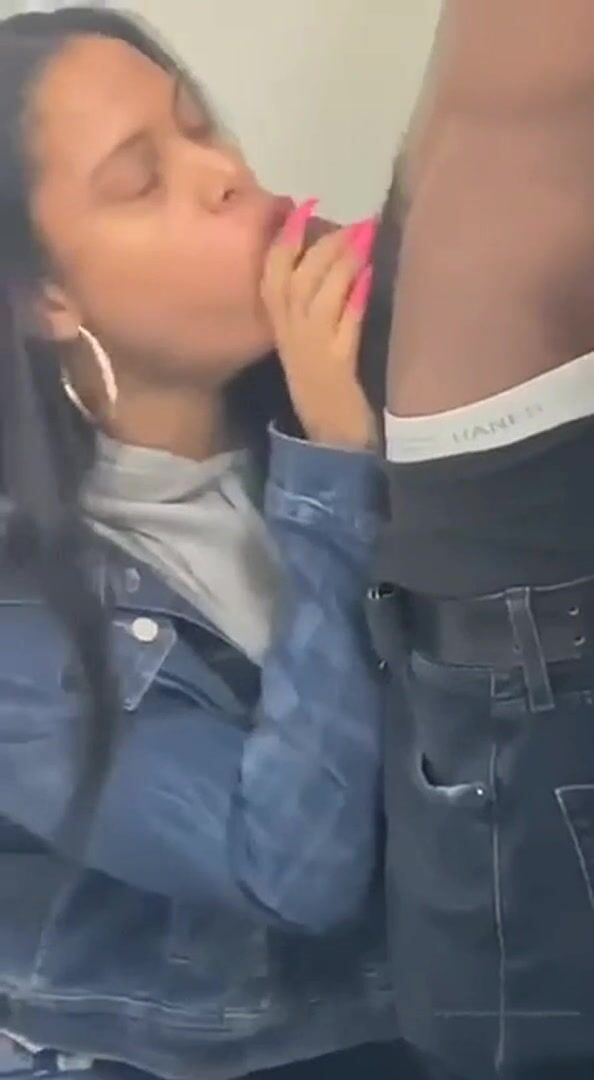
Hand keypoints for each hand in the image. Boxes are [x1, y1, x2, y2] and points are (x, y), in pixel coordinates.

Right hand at [261, 199, 377, 449]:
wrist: (332, 438)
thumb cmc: (326, 387)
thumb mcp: (311, 342)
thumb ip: (316, 305)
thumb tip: (336, 256)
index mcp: (281, 328)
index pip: (271, 275)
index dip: (284, 239)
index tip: (303, 206)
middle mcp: (290, 335)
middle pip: (296, 280)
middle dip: (323, 245)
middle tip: (354, 223)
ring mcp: (312, 351)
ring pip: (318, 297)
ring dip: (340, 263)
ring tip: (365, 238)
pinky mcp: (336, 368)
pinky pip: (343, 327)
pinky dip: (353, 300)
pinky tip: (368, 279)